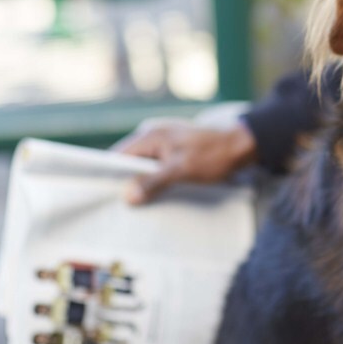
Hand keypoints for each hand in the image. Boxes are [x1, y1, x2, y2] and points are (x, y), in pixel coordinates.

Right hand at [114, 122, 257, 204]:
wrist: (242, 146)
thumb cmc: (214, 155)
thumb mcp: (181, 170)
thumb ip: (154, 181)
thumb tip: (127, 195)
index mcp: (150, 135)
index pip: (118, 155)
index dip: (109, 175)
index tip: (100, 195)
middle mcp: (154, 136)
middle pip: (129, 162)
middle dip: (124, 182)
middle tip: (117, 207)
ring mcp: (164, 144)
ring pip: (143, 167)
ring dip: (140, 183)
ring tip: (133, 206)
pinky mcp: (175, 152)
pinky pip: (156, 167)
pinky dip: (153, 180)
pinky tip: (153, 196)